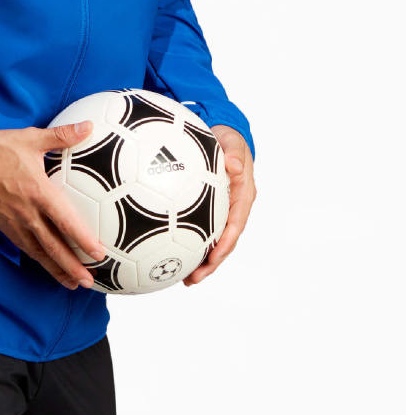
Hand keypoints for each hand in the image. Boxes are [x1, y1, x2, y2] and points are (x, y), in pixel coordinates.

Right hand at [0, 121, 105, 289]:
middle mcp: (27, 214)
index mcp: (38, 193)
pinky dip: (39, 261)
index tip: (99, 253)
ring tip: (73, 284)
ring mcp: (14, 223)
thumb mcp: (30, 138)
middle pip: (53, 247)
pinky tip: (47, 266)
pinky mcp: (3, 227)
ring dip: (57, 270)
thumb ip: (61, 136)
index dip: (83, 240)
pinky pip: (25, 248)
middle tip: (89, 282)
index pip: (65, 222)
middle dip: (72, 267)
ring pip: (39, 253)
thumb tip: (87, 127)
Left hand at [184, 125, 255, 285]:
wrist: (224, 135)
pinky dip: (188, 242)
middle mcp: (234, 208)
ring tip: (183, 278)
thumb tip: (233, 165)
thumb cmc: (229, 138)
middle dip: (211, 263)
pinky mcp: (209, 210)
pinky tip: (170, 252)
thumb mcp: (233, 142)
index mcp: (244, 196)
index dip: (225, 245)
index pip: (236, 225)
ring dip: (201, 260)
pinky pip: (199, 229)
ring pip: (213, 241)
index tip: (213, 258)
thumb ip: (234, 152)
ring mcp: (222, 211)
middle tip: (193, 279)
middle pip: (225, 242)